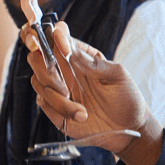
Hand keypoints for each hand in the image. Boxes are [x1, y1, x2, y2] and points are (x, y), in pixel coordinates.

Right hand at [19, 22, 163, 164]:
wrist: (128, 128)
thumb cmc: (126, 97)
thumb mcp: (117, 75)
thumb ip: (93, 62)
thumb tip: (70, 47)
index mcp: (79, 54)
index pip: (55, 36)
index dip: (48, 35)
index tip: (60, 47)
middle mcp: (64, 69)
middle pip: (36, 57)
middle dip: (45, 69)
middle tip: (64, 86)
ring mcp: (57, 88)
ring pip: (38, 82)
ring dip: (58, 98)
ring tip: (83, 111)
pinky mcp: (54, 108)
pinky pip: (43, 103)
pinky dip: (61, 110)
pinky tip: (80, 115)